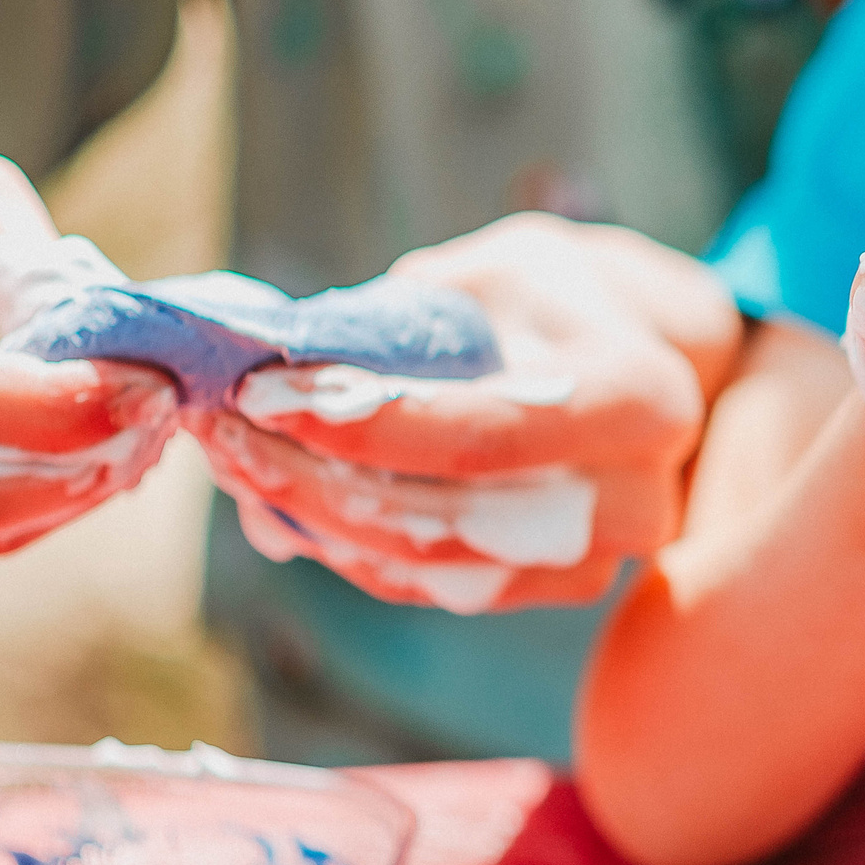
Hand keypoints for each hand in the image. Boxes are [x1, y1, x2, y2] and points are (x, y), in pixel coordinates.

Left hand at [193, 213, 741, 612]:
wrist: (645, 354)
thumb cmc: (552, 301)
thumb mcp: (483, 275)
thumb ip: (388, 329)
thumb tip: (263, 374)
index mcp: (640, 400)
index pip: (480, 436)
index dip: (358, 423)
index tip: (255, 393)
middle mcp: (637, 499)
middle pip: (444, 520)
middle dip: (309, 480)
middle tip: (220, 433)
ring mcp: (602, 559)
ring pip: (427, 566)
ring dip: (312, 520)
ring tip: (236, 462)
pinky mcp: (558, 588)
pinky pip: (432, 584)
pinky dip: (347, 547)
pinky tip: (284, 500)